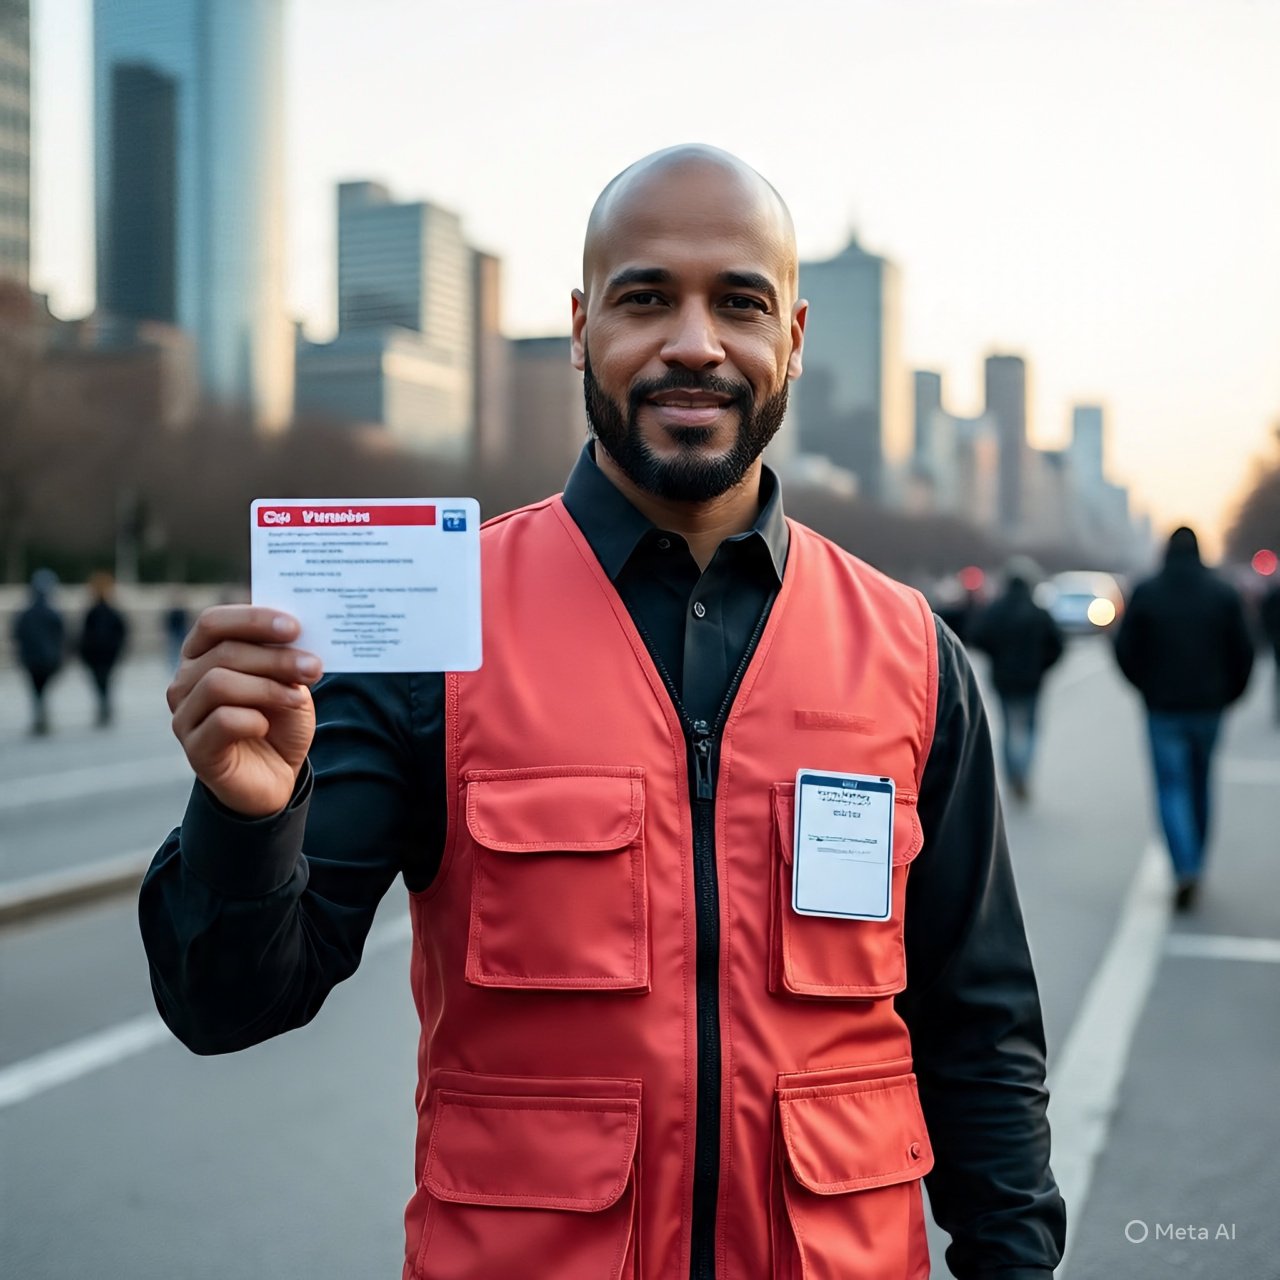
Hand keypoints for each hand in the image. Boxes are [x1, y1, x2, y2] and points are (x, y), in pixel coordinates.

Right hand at [167, 607, 322, 817]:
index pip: (213, 622)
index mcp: (203, 655)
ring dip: (267, 687)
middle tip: (313, 667)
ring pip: (218, 683)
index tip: (294, 627)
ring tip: (298, 699)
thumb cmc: (278, 721)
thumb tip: (296, 633)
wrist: (275, 776)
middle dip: (275, 657)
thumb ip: (284, 657)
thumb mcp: (288, 683)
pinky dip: (252, 719)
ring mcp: (185, 715)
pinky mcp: (195, 748)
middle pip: (224, 652)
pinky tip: (266, 726)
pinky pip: (221, 721)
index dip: (252, 619)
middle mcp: (185, 681)